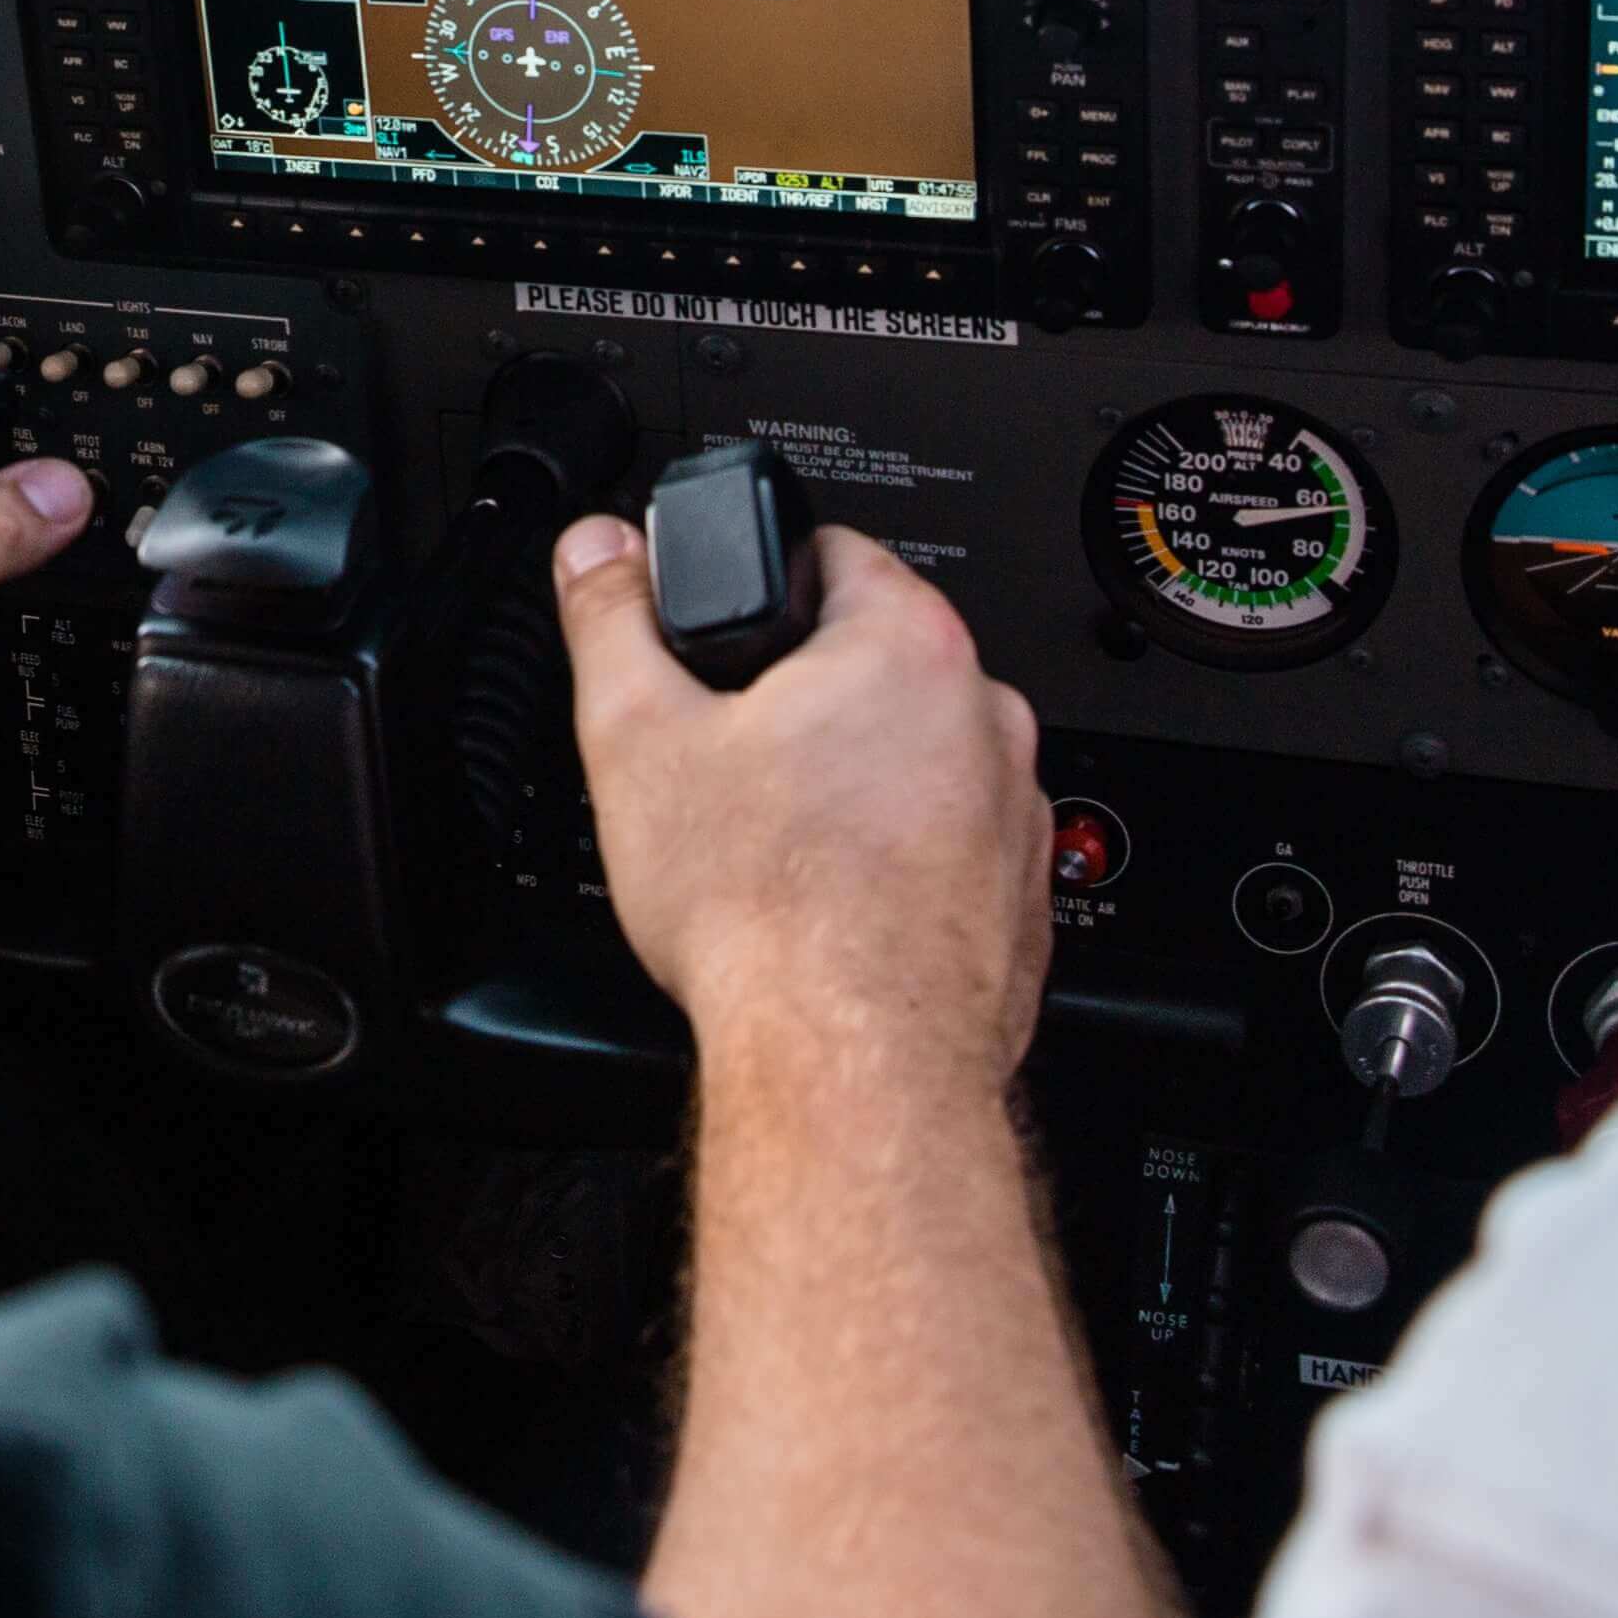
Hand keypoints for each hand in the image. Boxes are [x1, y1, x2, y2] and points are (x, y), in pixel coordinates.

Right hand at [554, 513, 1051, 1086]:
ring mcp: (1014, 812)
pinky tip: (829, 908)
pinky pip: (946, 851)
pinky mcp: (1019, 899)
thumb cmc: (769, 912)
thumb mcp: (636, 737)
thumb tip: (598, 552)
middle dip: (801, 702)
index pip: (832, 552)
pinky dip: (893, 866)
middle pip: (874, 665)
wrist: (851, 1065)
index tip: (721, 644)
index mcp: (909, 645)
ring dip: (852, 785)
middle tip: (730, 763)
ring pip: (913, 762)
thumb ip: (610, 618)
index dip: (756, 590)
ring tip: (776, 847)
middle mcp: (986, 716)